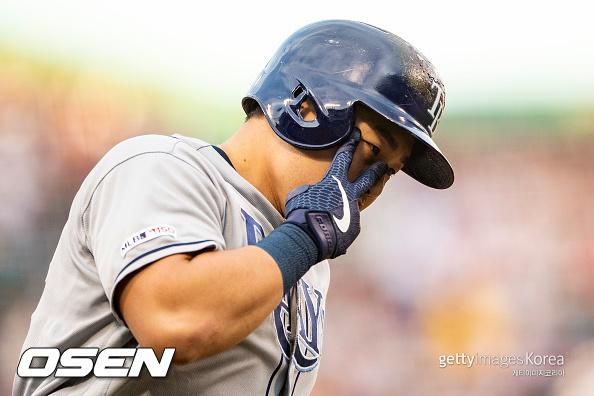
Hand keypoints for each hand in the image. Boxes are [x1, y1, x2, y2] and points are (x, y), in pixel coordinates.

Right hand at [284, 128, 388, 259]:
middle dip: (376, 170)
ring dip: (345, 209)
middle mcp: (349, 194)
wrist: (310, 236)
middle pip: (368, 178)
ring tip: (332, 217)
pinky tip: (329, 231)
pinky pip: (347, 224)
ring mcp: (354, 210)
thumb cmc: (302, 212)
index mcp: (334, 181)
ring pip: (353, 206)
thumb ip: (312, 189)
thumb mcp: (300, 193)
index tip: (357, 134)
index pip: (344, 157)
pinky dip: (339, 226)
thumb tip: (314, 193)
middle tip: (383, 166)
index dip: (351, 144)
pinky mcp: (355, 227)